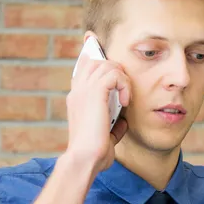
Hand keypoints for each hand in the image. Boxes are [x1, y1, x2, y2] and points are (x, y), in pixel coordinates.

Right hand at [65, 53, 130, 173]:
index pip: (83, 66)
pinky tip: (125, 101)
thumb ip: (114, 125)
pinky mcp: (94, 92)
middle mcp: (78, 90)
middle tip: (125, 88)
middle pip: (95, 60)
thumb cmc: (95, 153)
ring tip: (125, 98)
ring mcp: (83, 90)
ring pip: (106, 63)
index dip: (93, 54)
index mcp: (78, 98)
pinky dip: (123, 84)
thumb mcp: (107, 136)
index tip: (96, 44)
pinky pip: (113, 73)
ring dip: (121, 78)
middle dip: (115, 67)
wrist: (86, 158)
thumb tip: (124, 121)